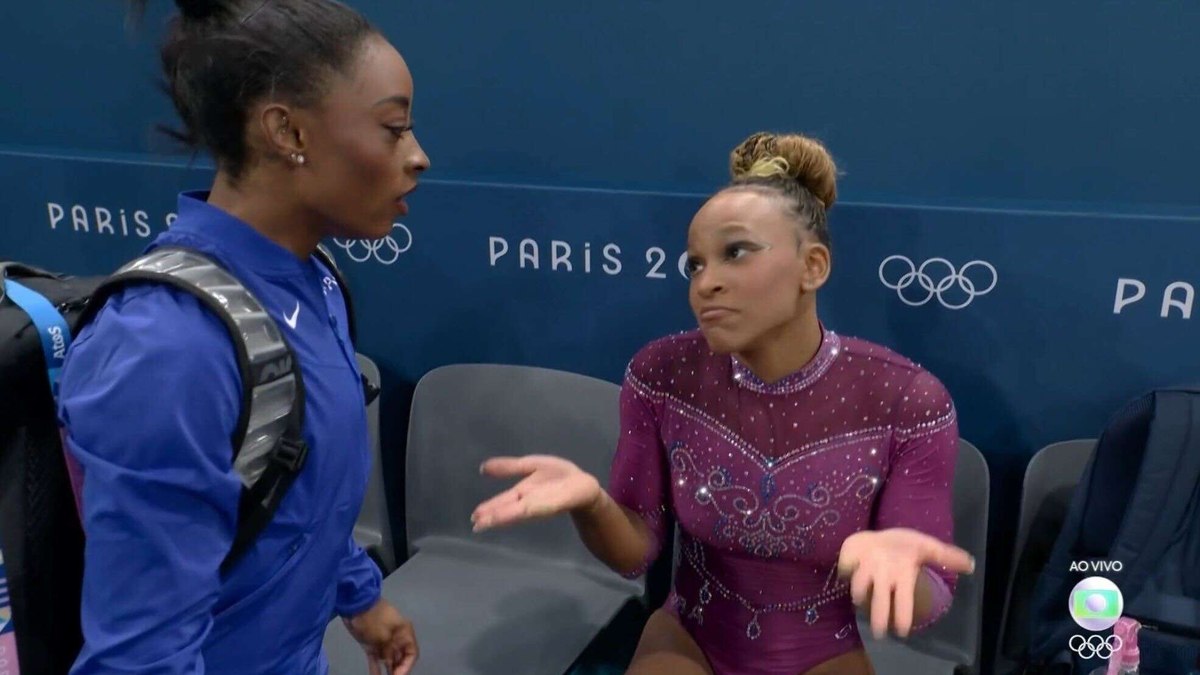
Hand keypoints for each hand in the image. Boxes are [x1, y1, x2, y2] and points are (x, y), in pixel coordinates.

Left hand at [344, 599, 417, 674]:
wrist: (355, 605)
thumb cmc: (374, 619)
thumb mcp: (384, 636)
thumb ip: (389, 652)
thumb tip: (390, 663)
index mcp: (404, 633)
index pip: (411, 653)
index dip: (407, 667)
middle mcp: (397, 638)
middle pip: (401, 658)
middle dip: (398, 670)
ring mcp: (383, 642)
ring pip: (389, 660)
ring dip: (388, 671)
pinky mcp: (371, 644)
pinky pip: (376, 659)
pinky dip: (376, 668)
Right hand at [472, 455, 603, 530]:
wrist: (583, 484)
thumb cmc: (557, 477)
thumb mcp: (530, 466)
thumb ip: (509, 468)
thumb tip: (483, 467)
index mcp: (522, 493)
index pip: (503, 502)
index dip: (489, 509)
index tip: (474, 518)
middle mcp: (530, 502)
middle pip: (510, 510)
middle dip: (495, 517)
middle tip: (476, 526)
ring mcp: (544, 504)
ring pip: (522, 511)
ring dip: (507, 517)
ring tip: (490, 522)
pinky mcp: (558, 503)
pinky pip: (543, 505)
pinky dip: (531, 508)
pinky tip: (521, 510)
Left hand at [837, 528, 973, 638]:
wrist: (876, 535)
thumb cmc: (902, 545)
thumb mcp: (927, 547)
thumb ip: (947, 555)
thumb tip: (971, 564)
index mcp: (901, 577)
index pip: (904, 601)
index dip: (902, 615)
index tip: (901, 631)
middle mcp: (882, 577)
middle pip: (879, 600)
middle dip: (878, 615)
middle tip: (878, 633)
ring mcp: (864, 569)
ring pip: (859, 584)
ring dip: (859, 590)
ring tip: (857, 597)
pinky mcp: (848, 559)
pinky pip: (844, 565)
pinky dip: (844, 568)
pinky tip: (845, 569)